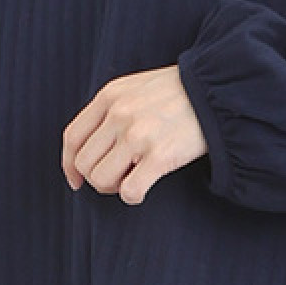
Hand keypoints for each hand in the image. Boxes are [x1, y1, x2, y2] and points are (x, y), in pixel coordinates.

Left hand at [61, 64, 206, 204]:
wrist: (217, 91)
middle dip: (95, 178)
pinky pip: (129, 191)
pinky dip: (133, 197)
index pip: (72, 137)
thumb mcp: (136, 87)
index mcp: (110, 96)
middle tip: (115, 179)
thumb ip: (111, 109)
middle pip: (84, 163)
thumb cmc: (178, 92)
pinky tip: (144, 188)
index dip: (69, 164)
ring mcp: (138, 135)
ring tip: (130, 180)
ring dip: (113, 188)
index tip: (76, 179)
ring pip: (101, 179)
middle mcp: (119, 114)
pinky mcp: (159, 155)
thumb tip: (89, 147)